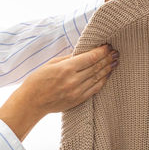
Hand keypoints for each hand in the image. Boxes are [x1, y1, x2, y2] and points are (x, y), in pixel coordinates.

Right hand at [0, 45, 118, 140]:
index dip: (101, 51)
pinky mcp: (78, 100)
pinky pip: (95, 89)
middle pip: (96, 67)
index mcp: (66, 68)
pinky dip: (103, 81)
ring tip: (115, 61)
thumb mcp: (52, 64)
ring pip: (97, 77)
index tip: (108, 46)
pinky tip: (108, 74)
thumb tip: (84, 52)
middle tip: (115, 52)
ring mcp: (76, 91)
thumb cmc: (38, 80)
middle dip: (107, 58)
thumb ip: (69, 58)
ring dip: (108, 68)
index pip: (90, 58)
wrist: (31, 103)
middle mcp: (73, 80)